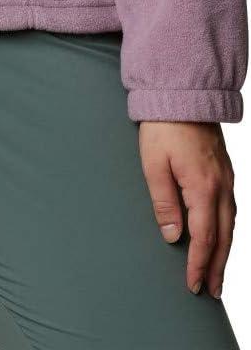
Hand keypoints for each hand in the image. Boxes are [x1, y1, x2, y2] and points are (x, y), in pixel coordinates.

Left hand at [139, 120, 234, 297]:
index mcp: (203, 187)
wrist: (183, 93)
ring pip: (231, 224)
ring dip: (225, 251)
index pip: (204, 237)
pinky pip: (231, 208)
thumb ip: (164, 202)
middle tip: (212, 291)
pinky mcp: (225, 170)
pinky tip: (222, 236)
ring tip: (218, 272)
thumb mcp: (154, 164)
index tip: (193, 284)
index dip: (199, 264)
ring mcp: (227, 178)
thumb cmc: (163, 126)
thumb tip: (173, 237)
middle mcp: (221, 186)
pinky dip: (228, 229)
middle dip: (218, 266)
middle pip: (224, 236)